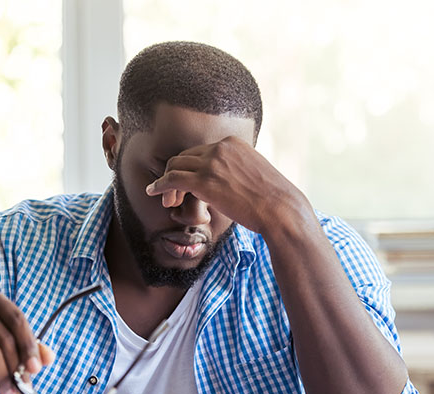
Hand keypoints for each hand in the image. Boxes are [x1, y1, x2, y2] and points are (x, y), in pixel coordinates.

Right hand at [0, 289, 53, 393]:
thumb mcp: (7, 340)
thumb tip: (48, 359)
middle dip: (15, 367)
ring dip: (2, 375)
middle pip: (5, 338)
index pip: (18, 320)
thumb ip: (29, 347)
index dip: (29, 345)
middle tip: (20, 388)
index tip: (36, 369)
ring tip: (6, 390)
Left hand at [145, 136, 310, 234]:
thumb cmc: (273, 199)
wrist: (280, 209)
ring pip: (175, 165)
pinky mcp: (204, 181)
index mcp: (233, 143)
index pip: (201, 150)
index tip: (187, 182)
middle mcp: (220, 147)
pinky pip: (172, 179)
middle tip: (173, 193)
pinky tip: (153, 193)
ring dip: (166, 182)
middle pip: (185, 155)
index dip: (190, 167)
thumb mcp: (255, 174)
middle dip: (175, 173)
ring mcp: (211, 163)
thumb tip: (231, 182)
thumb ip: (238, 170)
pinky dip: (159, 185)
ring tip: (165, 198)